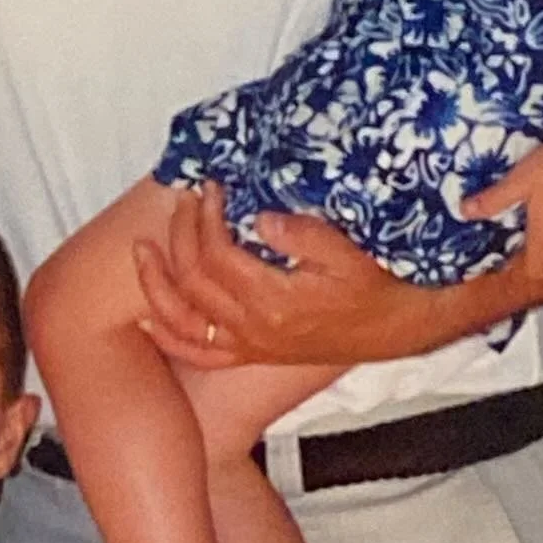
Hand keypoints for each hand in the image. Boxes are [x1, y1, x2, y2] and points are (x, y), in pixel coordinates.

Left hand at [131, 183, 472, 371]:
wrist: (400, 327)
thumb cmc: (377, 287)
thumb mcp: (349, 255)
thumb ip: (304, 235)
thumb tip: (260, 218)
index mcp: (276, 301)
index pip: (218, 256)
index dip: (206, 217)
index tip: (211, 188)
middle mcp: (255, 328)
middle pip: (194, 280)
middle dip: (182, 233)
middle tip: (187, 199)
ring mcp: (251, 344)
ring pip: (183, 321)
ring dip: (156, 284)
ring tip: (142, 249)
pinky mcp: (253, 353)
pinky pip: (198, 353)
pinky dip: (168, 335)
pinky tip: (147, 316)